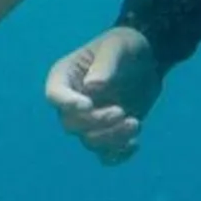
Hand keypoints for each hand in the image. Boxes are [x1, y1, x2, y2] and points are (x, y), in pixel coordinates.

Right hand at [44, 25, 162, 163]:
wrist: (145, 62)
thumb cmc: (125, 46)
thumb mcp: (117, 46)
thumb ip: (106, 64)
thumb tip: (92, 87)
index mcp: (65, 76)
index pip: (55, 95)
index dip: (68, 103)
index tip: (89, 105)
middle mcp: (71, 103)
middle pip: (72, 123)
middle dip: (97, 122)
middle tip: (122, 111)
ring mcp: (88, 121)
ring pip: (90, 141)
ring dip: (112, 138)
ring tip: (135, 123)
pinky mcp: (106, 134)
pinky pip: (105, 154)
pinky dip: (118, 155)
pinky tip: (134, 144)